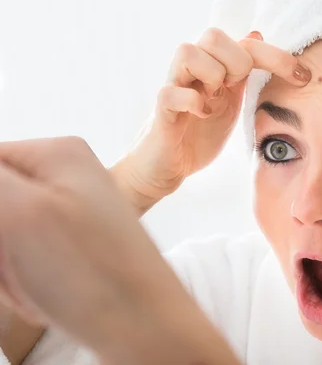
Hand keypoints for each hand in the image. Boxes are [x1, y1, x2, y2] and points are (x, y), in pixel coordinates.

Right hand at [0, 137, 239, 363]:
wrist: (146, 328)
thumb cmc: (92, 273)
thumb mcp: (20, 211)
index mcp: (57, 154)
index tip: (2, 235)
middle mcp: (68, 181)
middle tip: (20, 264)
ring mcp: (73, 217)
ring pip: (5, 239)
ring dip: (8, 270)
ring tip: (38, 283)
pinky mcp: (75, 250)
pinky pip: (23, 262)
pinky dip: (24, 284)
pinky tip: (47, 296)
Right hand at [115, 28, 311, 212]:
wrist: (167, 168)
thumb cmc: (198, 135)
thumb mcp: (231, 103)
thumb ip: (243, 74)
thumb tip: (258, 35)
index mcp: (215, 70)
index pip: (247, 43)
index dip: (277, 55)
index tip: (303, 76)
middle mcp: (193, 72)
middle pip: (212, 34)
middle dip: (236, 61)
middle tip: (235, 88)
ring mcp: (174, 88)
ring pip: (187, 52)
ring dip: (210, 75)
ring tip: (214, 100)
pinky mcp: (161, 112)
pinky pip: (170, 92)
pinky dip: (191, 101)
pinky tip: (202, 115)